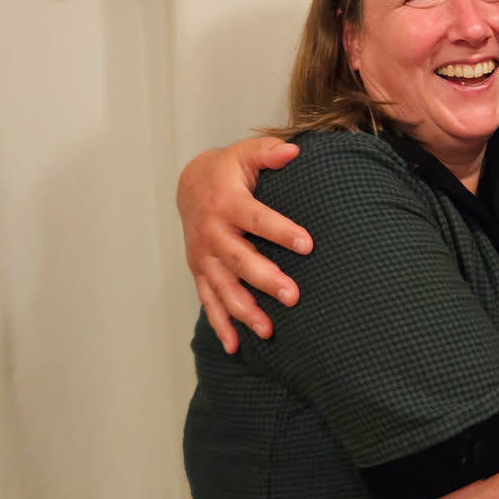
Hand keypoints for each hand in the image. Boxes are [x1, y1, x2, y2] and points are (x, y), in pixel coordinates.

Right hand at [177, 137, 309, 351]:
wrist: (190, 185)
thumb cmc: (226, 171)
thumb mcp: (245, 154)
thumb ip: (268, 153)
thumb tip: (293, 151)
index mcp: (227, 203)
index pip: (257, 219)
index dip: (282, 232)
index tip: (308, 245)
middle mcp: (212, 233)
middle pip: (240, 260)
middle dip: (266, 280)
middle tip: (293, 297)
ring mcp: (204, 256)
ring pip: (224, 288)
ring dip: (245, 311)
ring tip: (269, 331)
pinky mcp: (200, 272)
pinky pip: (209, 301)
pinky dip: (220, 325)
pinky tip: (235, 346)